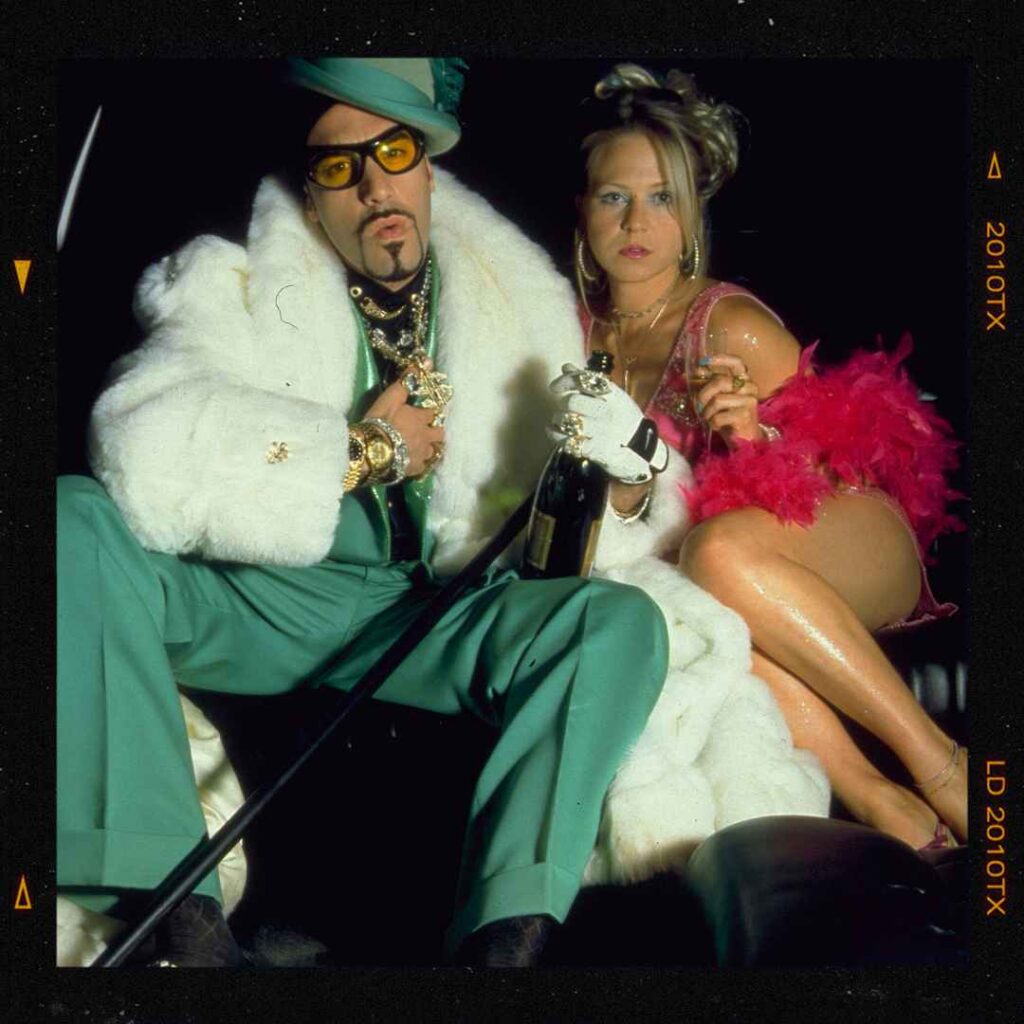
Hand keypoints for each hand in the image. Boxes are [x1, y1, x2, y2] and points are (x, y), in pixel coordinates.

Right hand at [363, 363, 445, 477]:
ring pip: (433, 451)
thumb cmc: (381, 421)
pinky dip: (419, 462)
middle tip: (427, 430)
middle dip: (435, 431)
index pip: (433, 412)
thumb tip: (427, 362)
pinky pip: (422, 466)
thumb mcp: (391, 397)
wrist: (372, 450)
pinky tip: (413, 461)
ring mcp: (421, 455)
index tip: (427, 410)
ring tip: (421, 447)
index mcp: (421, 419)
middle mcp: (426, 437)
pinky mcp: (413, 469)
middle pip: (439, 434)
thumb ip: (408, 381)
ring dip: (429, 448)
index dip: (430, 411)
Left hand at [549, 363, 668, 482]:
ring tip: (559, 421)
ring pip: (569, 422)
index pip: (586, 381)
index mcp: (614, 396)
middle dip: (563, 404)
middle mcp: (608, 413)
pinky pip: (568, 441)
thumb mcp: (613, 398)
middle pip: (573, 402)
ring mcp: (603, 433)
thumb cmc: (623, 420)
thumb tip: (566, 367)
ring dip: (558, 420)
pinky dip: (556, 436)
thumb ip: (588, 382)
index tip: (555, 387)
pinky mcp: (595, 451)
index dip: (566, 381)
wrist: (641, 451)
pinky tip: (555, 432)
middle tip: (564, 408)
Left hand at [694, 353, 760, 443]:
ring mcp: (749, 401)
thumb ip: (707, 384)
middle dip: (703, 394)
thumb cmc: (728, 415)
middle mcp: (749, 387)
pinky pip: (718, 417)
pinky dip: (712, 423)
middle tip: (698, 405)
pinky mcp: (745, 416)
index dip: (720, 359)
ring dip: (707, 411)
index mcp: (744, 379)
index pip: (736, 363)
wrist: (745, 438)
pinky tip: (717, 425)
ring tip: (709, 417)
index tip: (703, 362)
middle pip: (720, 381)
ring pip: (717, 400)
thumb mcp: (718, 397)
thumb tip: (688, 373)